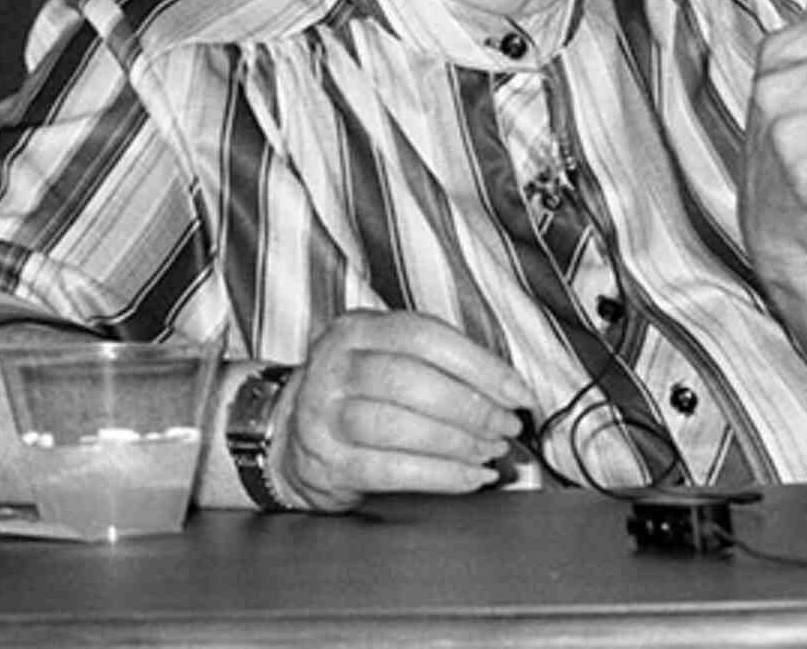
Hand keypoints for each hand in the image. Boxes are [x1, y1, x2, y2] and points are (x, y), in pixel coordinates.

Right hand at [272, 310, 535, 511]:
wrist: (288, 438)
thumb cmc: (359, 395)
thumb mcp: (389, 359)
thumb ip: (441, 365)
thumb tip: (509, 391)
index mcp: (358, 329)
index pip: (427, 337)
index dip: (481, 366)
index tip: (518, 393)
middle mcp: (334, 366)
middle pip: (412, 381)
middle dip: (472, 408)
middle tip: (507, 426)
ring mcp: (322, 415)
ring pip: (397, 426)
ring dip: (457, 443)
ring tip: (490, 451)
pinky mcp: (325, 461)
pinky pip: (389, 470)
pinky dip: (439, 476)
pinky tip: (469, 478)